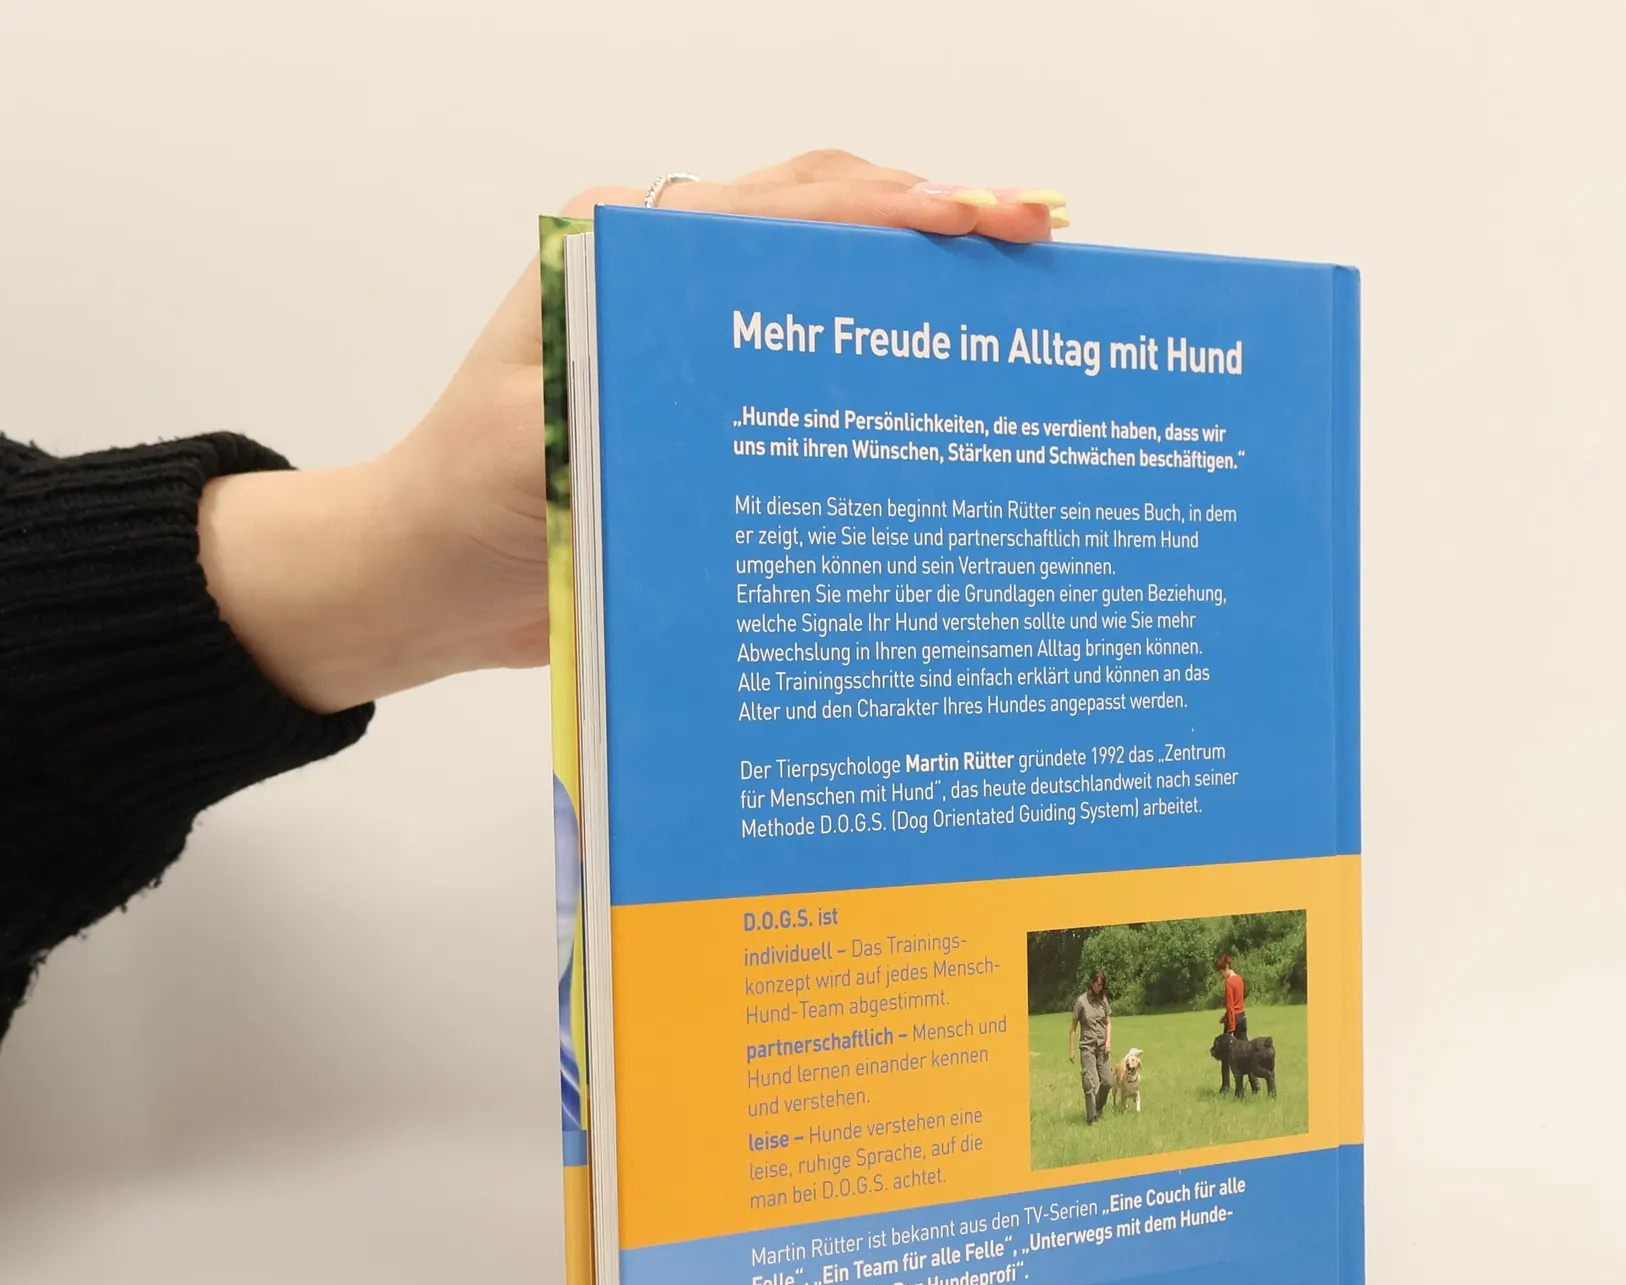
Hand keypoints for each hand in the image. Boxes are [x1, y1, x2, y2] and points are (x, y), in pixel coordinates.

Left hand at [199, 152, 1067, 712]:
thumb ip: (626, 380)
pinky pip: (816, 360)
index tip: (987, 218)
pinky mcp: (712, 400)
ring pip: (832, 278)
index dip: (895, 206)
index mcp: (623, 250)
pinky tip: (951, 372)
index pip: (784, 206)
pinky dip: (887, 352)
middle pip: (826, 217)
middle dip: (937, 216)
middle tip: (1037, 238)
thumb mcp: (540, 439)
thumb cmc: (466, 506)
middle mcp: (669, 275)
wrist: (429, 578)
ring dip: (924, 277)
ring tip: (1020, 289)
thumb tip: (748, 349)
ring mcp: (695, 334)